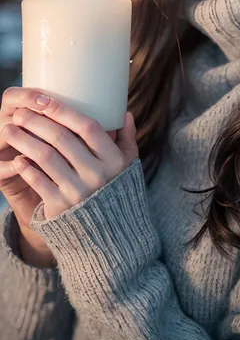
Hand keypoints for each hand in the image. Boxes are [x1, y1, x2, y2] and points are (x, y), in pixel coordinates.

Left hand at [0, 87, 137, 220]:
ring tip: (11, 130)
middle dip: (37, 121)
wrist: (110, 239)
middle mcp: (98, 174)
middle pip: (62, 139)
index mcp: (114, 159)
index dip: (64, 111)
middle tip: (20, 112)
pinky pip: (39, 182)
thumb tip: (124, 113)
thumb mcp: (128, 167)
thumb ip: (127, 139)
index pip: (88, 127)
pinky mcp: (61, 208)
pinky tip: (17, 157)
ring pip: (46, 157)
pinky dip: (26, 168)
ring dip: (25, 140)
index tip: (44, 99)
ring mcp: (78, 191)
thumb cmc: (117, 193)